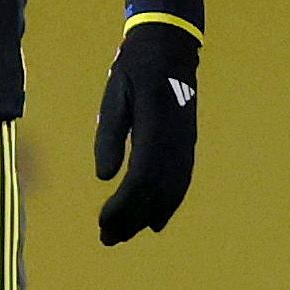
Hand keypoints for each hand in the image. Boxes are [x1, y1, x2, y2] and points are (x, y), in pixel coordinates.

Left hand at [94, 18, 200, 242]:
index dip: (122, 206)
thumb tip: (103, 177)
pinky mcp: (187, 144)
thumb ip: (109, 136)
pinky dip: (167, 205)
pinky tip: (154, 221)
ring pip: (171, 191)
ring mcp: (186, 144)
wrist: (169, 49)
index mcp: (155, 129)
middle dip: (131, 219)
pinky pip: (180, 182)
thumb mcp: (115, 97)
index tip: (102, 223)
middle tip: (107, 239)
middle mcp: (176, 142)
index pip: (140, 179)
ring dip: (147, 216)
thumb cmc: (135, 71)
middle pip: (156, 192)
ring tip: (124, 235)